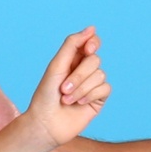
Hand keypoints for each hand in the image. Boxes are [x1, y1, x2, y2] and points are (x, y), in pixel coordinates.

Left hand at [21, 28, 108, 149]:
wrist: (45, 124)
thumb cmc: (46, 95)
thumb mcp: (57, 65)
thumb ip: (73, 44)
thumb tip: (92, 28)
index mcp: (73, 60)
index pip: (91, 43)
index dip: (93, 43)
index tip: (88, 49)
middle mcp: (84, 71)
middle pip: (95, 60)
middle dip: (78, 75)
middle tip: (63, 88)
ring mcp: (92, 85)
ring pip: (100, 75)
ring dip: (81, 88)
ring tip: (66, 99)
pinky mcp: (98, 99)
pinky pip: (105, 88)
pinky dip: (90, 95)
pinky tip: (78, 104)